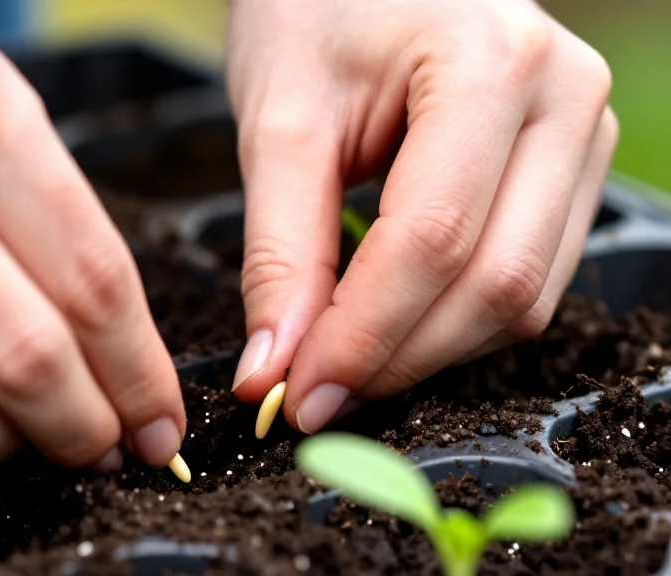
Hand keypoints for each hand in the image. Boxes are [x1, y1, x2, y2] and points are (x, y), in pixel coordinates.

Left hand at [226, 0, 617, 431]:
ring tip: (342, 364)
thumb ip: (281, 252)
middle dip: (398, 358)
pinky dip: (454, 320)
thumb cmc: (313, 13)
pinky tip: (390, 325)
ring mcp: (582, 135)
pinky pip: (528, 278)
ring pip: (523, 297)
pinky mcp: (569, 169)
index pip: (434, 240)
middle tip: (313, 395)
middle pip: (495, 282)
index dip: (363, 337)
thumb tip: (274, 371)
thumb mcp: (281, 124)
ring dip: (429, 350)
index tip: (298, 395)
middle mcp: (565, 100)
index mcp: (492, 66)